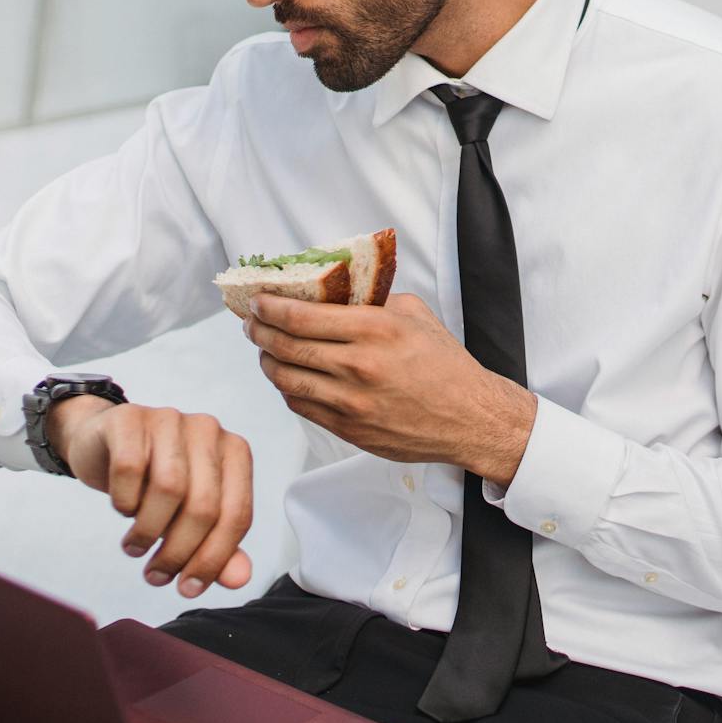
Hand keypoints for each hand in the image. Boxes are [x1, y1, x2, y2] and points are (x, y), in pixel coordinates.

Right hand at [49, 395, 253, 598]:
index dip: (214, 559)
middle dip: (179, 552)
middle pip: (204, 505)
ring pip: (169, 488)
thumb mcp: (188, 515)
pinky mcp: (130, 418)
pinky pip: (130, 468)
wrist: (103, 445)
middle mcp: (209, 430)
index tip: (188, 588)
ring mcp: (170, 419)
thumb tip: (240, 579)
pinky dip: (125, 500)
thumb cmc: (153, 480)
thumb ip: (218, 546)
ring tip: (134, 548)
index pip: (237, 514)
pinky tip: (123, 509)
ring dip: (148, 530)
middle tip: (156, 575)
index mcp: (235, 452)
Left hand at [243, 292, 536, 484]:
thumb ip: (372, 301)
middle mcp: (358, 366)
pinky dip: (288, 389)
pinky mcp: (349, 429)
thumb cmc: (446, 365)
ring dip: (267, 360)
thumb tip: (335, 293)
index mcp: (375, 330)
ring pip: (287, 379)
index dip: (270, 307)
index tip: (259, 300)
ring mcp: (350, 402)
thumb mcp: (415, 314)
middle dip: (259, 331)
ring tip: (264, 349)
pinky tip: (288, 376)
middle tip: (252, 322)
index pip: (301, 316)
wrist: (470, 418)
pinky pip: (302, 406)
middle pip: (286, 346)